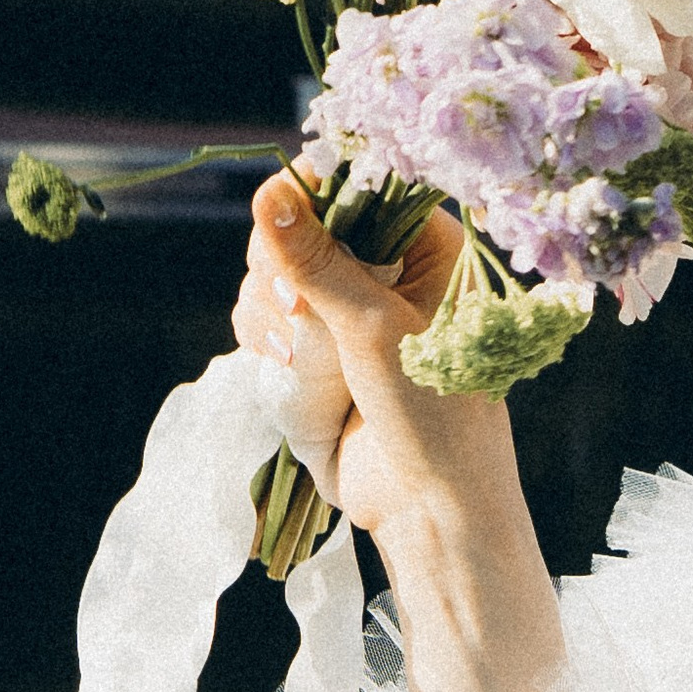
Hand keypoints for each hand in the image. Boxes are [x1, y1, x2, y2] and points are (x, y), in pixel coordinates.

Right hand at [230, 176, 513, 554]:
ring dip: (267, 307)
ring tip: (293, 357)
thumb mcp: (373, 329)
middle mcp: (387, 268)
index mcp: (427, 247)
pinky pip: (265, 316)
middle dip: (280, 265)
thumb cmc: (432, 411)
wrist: (428, 505)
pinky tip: (282, 367)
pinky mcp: (317, 348)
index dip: (308, 200)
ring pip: (273, 272)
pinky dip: (261, 334)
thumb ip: (318, 260)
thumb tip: (269, 193)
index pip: (354, 186)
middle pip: (299, 224)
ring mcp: (347, 309)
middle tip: (293, 310)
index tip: (282, 231)